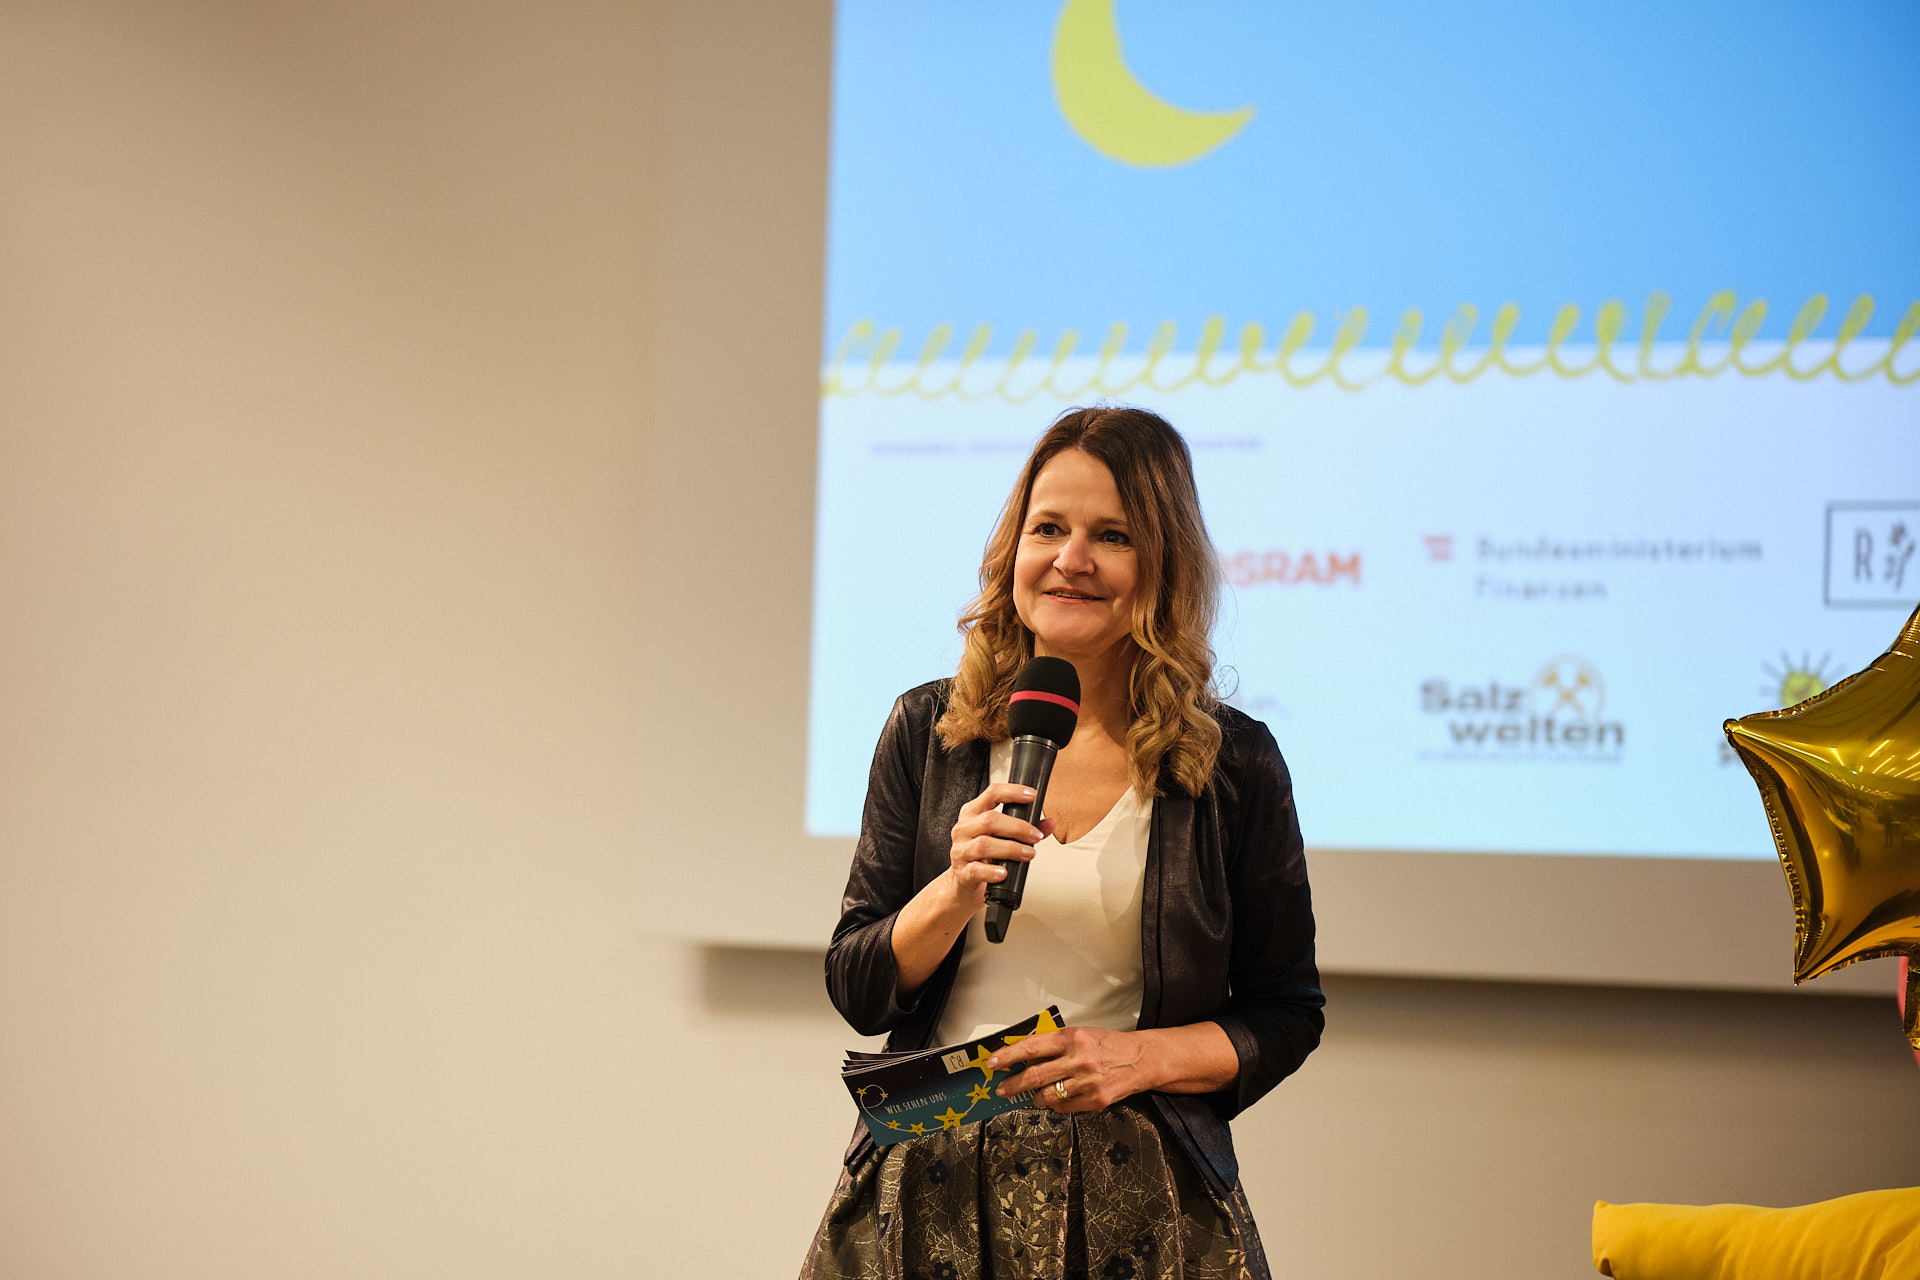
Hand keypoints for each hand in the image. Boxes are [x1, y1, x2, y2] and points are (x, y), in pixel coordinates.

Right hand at [944, 783, 1055, 907]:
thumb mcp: (1001, 837)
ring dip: (1011, 849)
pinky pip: (976, 870)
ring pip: (984, 845)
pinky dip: (992, 872)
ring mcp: (961, 851)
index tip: (1032, 795)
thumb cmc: (983, 855)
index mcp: (973, 813)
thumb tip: (1049, 823)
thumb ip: (1026, 828)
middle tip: (1035, 836)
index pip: (992, 793)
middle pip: (989, 820)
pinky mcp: (962, 872)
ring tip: (1028, 853)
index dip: (1013, 792)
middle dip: (1017, 827)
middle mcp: (964, 829)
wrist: (963, 883)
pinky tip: (1004, 872)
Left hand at [988, 1026, 1154, 1113]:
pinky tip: (1058, 1098)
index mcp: (1072, 1038)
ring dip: (1035, 1097)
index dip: (1008, 1056)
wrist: (1141, 1060)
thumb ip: (1054, 1044)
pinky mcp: (1095, 1100)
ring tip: (1034, 1095)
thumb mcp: (1081, 1034)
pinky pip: (1064, 1107)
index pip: (1031, 1047)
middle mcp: (1078, 1059)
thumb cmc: (1108, 1045)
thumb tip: (1023, 1055)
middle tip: (1002, 1089)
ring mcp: (1087, 1082)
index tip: (993, 1063)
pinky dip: (1056, 1104)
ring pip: (1047, 1096)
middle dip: (1013, 1085)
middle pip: (1034, 1076)